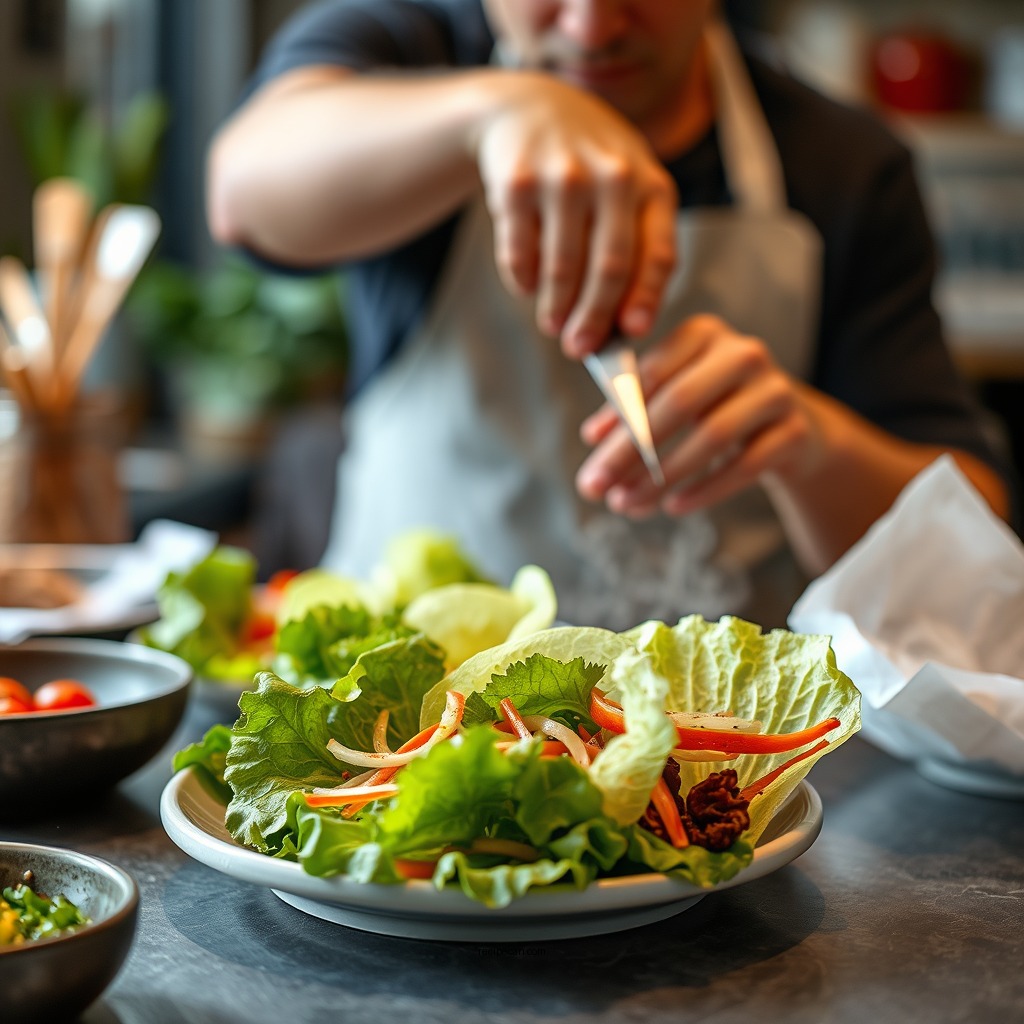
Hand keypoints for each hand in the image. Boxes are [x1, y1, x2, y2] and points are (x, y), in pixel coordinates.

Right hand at [474, 72, 676, 355]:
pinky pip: (520, 253)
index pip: (656, 254)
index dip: (645, 300)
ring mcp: (563, 176)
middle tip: (579, 348)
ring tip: (552, 325)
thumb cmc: (591, 168)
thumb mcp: (629, 190)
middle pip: (609, 268)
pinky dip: (523, 280)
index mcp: (651, 184)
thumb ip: (634, 246)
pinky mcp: (517, 183)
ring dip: (555, 307)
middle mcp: (613, 175)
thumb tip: (621, 326)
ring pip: (562, 266)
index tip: (632, 334)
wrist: (531, 108)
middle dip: (593, 318)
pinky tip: (528, 285)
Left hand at [575, 315, 824, 515]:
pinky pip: (743, 466)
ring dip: (661, 476)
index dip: (618, 411)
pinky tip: (672, 506)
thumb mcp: (676, 399)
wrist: (792, 431)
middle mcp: (742, 353)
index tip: (589, 448)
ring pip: (711, 436)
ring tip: (626, 504)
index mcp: (704, 334)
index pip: (653, 372)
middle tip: (594, 487)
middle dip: (629, 450)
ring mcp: (775, 391)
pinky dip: (704, 490)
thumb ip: (633, 411)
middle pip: (677, 403)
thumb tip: (593, 437)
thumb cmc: (717, 409)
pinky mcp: (794, 432)